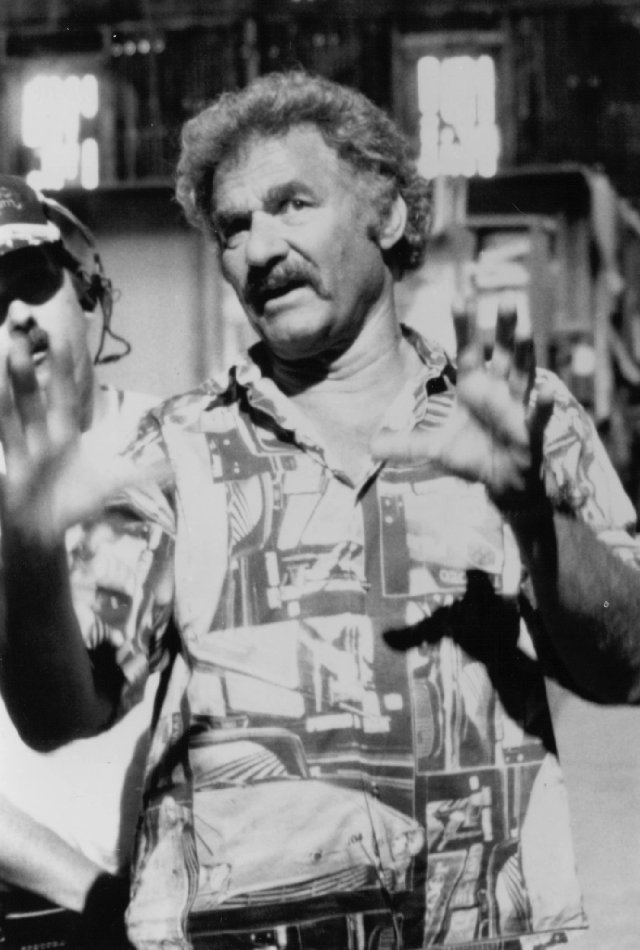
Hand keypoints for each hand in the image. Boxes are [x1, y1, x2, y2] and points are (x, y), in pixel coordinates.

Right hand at [0, 338, 139, 548]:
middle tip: (19, 339)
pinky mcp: (11, 475)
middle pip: (33, 401)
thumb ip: (137, 474)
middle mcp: (42, 440)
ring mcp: (24, 455)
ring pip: (11, 418)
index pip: (64, 397)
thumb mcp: (108, 486)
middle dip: (26, 373)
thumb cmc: (75, 502)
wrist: (47, 532)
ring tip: (1, 358)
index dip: (62, 371)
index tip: (59, 338)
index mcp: (66, 437)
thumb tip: (172, 467)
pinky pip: (3, 449)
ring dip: (4, 393)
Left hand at [371, 305, 554, 512]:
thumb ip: (405, 444)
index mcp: (474, 387)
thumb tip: (370, 446)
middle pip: (502, 353)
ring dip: (524, 355)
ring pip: (522, 376)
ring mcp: (515, 409)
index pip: (468, 349)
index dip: (464, 326)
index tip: (460, 297)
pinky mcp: (528, 433)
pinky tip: (548, 393)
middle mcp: (497, 391)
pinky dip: (543, 406)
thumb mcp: (434, 449)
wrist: (499, 482)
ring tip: (526, 331)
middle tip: (507, 299)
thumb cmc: (472, 456)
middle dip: (504, 328)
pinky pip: (537, 418)